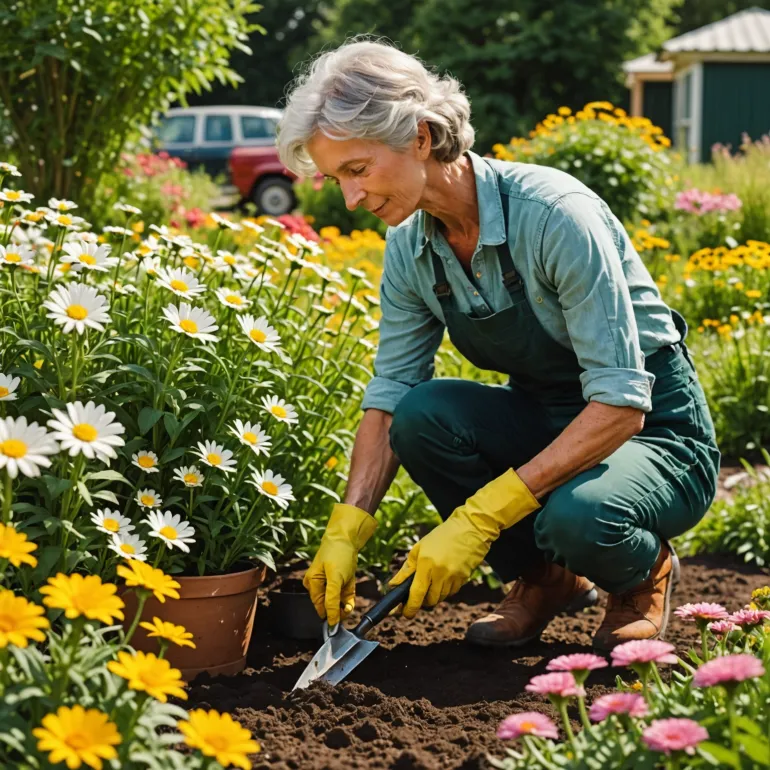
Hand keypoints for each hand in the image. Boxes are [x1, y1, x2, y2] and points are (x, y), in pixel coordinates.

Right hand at [303, 503, 376, 625]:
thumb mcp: (334, 579)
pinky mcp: (341, 584)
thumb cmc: (337, 554)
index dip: (328, 616)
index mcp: (312, 584)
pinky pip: (345, 598)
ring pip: (338, 604)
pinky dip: (349, 602)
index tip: (337, 626)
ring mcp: (331, 585)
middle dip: (338, 611)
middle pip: (328, 606)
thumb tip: (331, 621)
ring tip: (349, 605)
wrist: (348, 538)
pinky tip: (350, 602)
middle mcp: (320, 586)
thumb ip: (332, 600)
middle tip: (346, 610)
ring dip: (345, 607)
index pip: (319, 607)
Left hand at [389, 509, 490, 617]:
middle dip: (422, 600)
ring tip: (433, 579)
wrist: (470, 528)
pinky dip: (446, 589)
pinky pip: (452, 592)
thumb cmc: (441, 536)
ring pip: (441, 598)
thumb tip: (393, 585)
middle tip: (419, 591)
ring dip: (434, 594)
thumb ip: (406, 570)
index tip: (405, 613)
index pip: (416, 594)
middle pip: (430, 600)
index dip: (409, 607)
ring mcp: (454, 577)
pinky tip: (446, 575)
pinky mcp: (464, 578)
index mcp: (426, 564)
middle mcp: (441, 573)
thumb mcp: (419, 549)